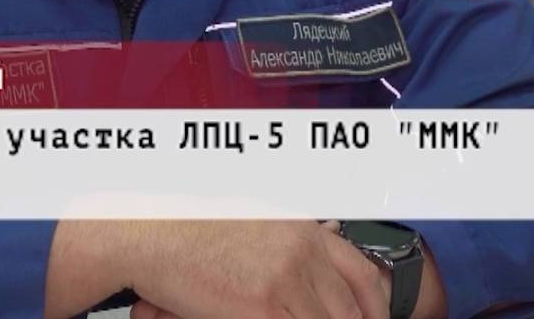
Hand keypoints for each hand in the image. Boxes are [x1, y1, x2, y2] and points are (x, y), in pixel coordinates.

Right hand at [121, 220, 389, 318]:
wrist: (157, 233)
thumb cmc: (197, 228)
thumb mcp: (258, 224)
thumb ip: (292, 245)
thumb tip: (312, 274)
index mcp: (306, 232)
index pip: (362, 274)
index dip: (376, 306)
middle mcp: (303, 254)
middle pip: (349, 309)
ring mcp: (284, 281)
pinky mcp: (261, 307)